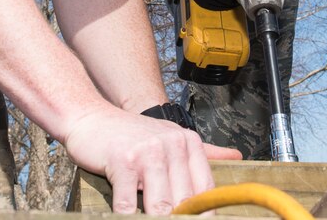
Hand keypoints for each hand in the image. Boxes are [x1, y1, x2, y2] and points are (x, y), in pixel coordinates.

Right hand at [63, 107, 241, 214]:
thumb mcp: (168, 136)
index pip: (205, 190)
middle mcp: (171, 145)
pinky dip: (128, 216)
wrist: (89, 117)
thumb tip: (237, 157)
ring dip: (156, 219)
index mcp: (187, 142)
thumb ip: (202, 151)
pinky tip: (127, 218)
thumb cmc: (127, 133)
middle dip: (177, 218)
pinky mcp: (123, 161)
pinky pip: (129, 202)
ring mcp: (147, 152)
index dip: (200, 215)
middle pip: (183, 202)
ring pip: (160, 206)